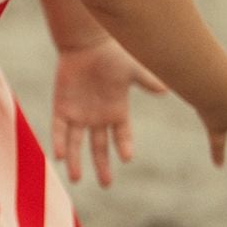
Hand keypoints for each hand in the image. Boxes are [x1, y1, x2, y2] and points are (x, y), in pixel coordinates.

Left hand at [51, 38, 167, 187]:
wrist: (85, 42)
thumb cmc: (111, 54)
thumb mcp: (132, 71)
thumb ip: (147, 82)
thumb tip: (167, 89)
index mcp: (116, 111)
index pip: (122, 136)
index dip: (124, 147)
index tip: (127, 158)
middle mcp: (97, 117)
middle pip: (99, 147)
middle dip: (102, 165)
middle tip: (106, 184)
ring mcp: (79, 114)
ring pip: (76, 143)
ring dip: (76, 161)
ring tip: (76, 178)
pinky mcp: (62, 107)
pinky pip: (59, 129)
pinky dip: (59, 141)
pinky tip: (60, 155)